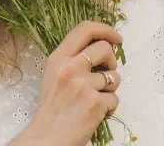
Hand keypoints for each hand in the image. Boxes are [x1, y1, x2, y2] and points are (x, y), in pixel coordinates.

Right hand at [12, 20, 122, 145]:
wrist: (47, 137)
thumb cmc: (52, 107)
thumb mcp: (54, 74)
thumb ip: (72, 59)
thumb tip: (102, 48)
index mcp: (58, 58)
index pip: (85, 29)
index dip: (106, 29)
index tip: (116, 37)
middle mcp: (70, 67)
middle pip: (105, 49)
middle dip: (112, 60)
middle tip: (107, 72)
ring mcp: (83, 85)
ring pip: (114, 77)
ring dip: (110, 88)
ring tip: (96, 98)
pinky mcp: (95, 103)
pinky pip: (114, 99)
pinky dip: (109, 106)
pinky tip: (97, 112)